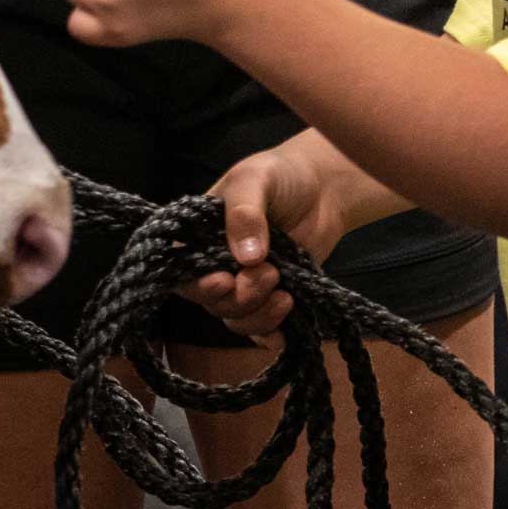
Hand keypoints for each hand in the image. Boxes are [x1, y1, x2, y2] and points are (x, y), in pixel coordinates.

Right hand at [188, 136, 375, 343]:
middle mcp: (218, 265)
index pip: (183, 272)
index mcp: (200, 237)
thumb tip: (246, 258)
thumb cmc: (281, 175)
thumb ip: (244, 212)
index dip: (197, 284)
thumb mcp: (256, 180)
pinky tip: (288, 321)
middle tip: (271, 273)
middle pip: (212, 302)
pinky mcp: (272, 297)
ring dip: (259, 315)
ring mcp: (245, 283)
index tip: (224, 280)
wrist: (325, 187)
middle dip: (241, 297)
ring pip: (236, 319)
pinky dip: (272, 333)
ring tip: (286, 295)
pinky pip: (262, 329)